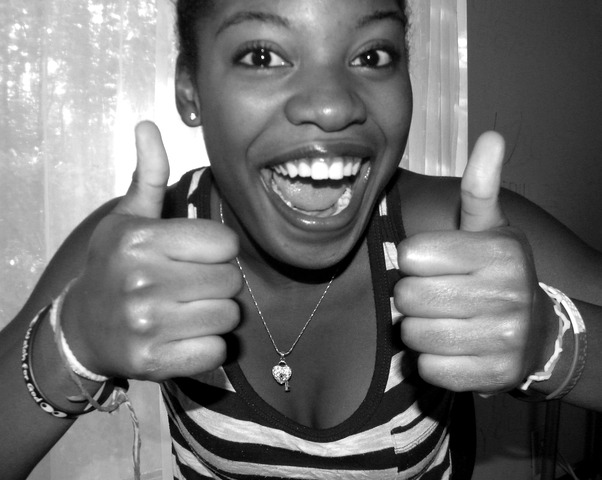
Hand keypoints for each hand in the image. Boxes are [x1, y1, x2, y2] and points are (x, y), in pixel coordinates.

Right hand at [61, 121, 241, 380]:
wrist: (82, 328)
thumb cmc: (114, 267)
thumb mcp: (128, 219)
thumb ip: (147, 177)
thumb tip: (147, 126)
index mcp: (141, 239)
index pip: (225, 243)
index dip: (217, 250)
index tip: (196, 256)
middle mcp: (142, 280)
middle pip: (231, 280)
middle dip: (219, 283)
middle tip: (192, 286)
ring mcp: (147, 324)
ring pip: (228, 316)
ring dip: (217, 315)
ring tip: (189, 310)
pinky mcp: (154, 362)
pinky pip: (217, 351)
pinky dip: (209, 346)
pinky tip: (186, 337)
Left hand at [395, 132, 552, 393]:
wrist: (534, 331)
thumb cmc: (495, 273)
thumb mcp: (490, 228)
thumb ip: (481, 187)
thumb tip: (491, 135)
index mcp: (498, 251)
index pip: (411, 255)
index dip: (413, 260)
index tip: (432, 263)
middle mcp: (506, 294)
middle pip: (407, 297)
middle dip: (412, 297)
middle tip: (434, 295)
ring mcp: (504, 339)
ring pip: (414, 336)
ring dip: (418, 330)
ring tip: (441, 321)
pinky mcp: (494, 376)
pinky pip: (430, 369)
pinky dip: (431, 361)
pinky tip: (451, 348)